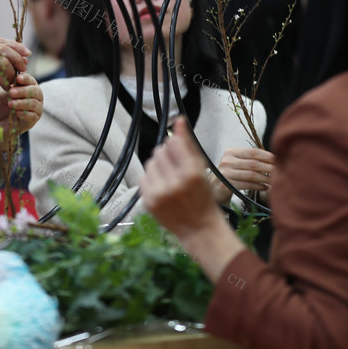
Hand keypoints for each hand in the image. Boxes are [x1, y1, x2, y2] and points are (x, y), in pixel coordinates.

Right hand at [0, 37, 29, 116]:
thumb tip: (23, 56)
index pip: (1, 41)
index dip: (17, 46)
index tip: (28, 54)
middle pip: (5, 50)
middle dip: (18, 59)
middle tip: (25, 68)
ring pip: (4, 63)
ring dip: (13, 74)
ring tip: (14, 81)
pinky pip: (0, 76)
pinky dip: (6, 82)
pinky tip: (7, 88)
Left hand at [0, 72, 42, 152]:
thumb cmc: (2, 105)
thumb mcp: (2, 95)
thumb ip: (9, 90)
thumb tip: (14, 86)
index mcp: (29, 87)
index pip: (31, 80)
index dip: (25, 79)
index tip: (18, 78)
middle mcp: (36, 97)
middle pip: (35, 91)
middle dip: (23, 91)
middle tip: (11, 93)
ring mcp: (36, 109)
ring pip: (33, 103)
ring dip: (21, 103)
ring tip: (10, 104)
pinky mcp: (33, 120)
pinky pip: (32, 116)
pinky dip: (24, 114)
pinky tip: (16, 113)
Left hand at [140, 117, 244, 279]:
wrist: (199, 228)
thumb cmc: (203, 197)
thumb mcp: (202, 169)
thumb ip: (189, 144)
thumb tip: (178, 120)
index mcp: (192, 173)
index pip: (172, 143)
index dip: (175, 145)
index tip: (179, 151)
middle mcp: (175, 183)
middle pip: (159, 152)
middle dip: (166, 156)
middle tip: (176, 168)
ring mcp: (159, 194)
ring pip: (150, 163)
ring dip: (158, 167)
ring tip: (170, 178)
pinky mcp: (148, 202)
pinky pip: (143, 178)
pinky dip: (152, 179)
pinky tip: (163, 187)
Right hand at [210, 147, 275, 202]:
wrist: (214, 188)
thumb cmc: (230, 175)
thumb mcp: (237, 163)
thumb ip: (250, 159)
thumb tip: (274, 157)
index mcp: (230, 152)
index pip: (253, 152)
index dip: (268, 156)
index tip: (278, 161)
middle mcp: (227, 161)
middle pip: (253, 163)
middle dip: (269, 168)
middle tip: (280, 172)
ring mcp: (225, 173)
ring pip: (251, 175)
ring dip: (265, 178)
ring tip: (274, 181)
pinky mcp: (226, 184)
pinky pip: (247, 184)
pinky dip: (258, 186)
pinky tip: (265, 187)